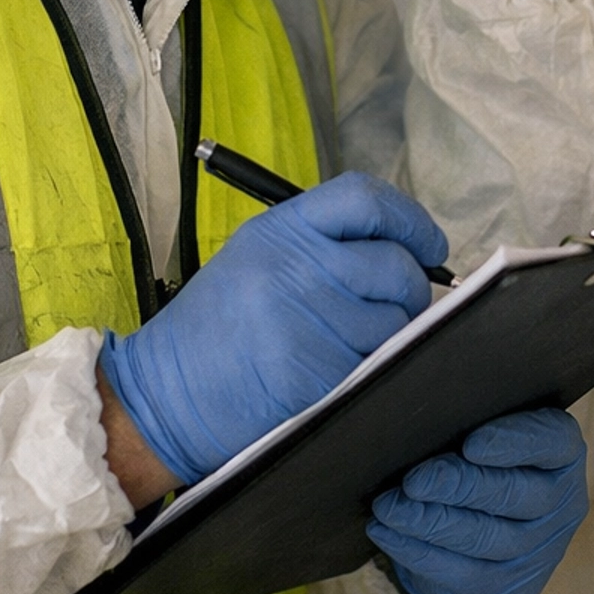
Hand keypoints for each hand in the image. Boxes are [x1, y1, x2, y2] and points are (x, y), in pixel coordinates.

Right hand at [102, 173, 449, 486]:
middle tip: (401, 304)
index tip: (428, 244)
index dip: (409, 219)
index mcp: (280, 231)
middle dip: (413, 286)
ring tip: (357, 342)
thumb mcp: (254, 259)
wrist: (164, 394)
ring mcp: (309, 322)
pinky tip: (343, 371)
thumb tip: (401, 250)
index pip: (365, 199)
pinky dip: (373, 367)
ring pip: (396, 319)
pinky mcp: (317, 373)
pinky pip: (377, 362)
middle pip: (396, 263)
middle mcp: (297, 268)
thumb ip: (321, 244)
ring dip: (394, 333)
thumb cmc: (213, 329)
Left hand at [367, 408, 588, 593]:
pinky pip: (461, 571)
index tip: (470, 444)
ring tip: (388, 506)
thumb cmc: (477, 453)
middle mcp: (560, 503)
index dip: (512, 443)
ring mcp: (538, 550)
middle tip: (414, 481)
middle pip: (513, 494)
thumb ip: (466, 409)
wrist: (486, 521)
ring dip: (429, 522)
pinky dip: (418, 551)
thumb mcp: (484, 424)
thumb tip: (414, 396)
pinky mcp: (508, 587)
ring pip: (484, 537)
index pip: (549, 442)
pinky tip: (387, 532)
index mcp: (561, 453)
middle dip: (458, 487)